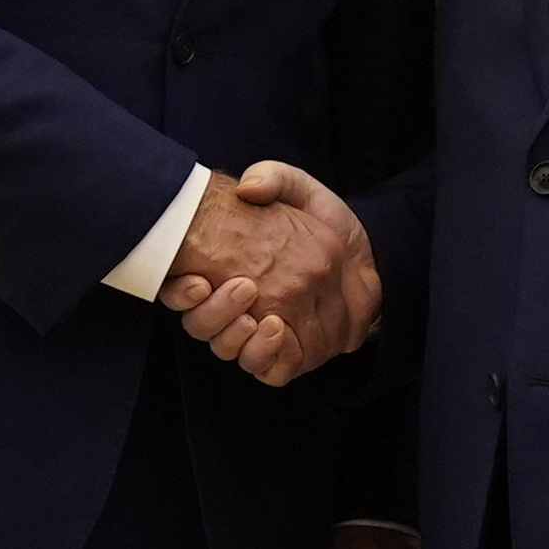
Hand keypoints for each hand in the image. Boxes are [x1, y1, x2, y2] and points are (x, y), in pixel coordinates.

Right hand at [165, 158, 376, 384]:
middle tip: (245, 289)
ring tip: (260, 318)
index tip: (197, 281)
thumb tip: (247, 188)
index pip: (181, 290)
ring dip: (236, 339)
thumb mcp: (299, 189)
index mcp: (223, 271)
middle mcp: (234, 307)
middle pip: (199, 326)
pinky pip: (267, 370)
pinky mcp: (291, 355)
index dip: (178, 292)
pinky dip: (266, 357)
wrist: (370, 254)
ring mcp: (260, 334)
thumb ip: (271, 177)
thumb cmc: (327, 223)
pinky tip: (280, 332)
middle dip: (212, 315)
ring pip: (228, 350)